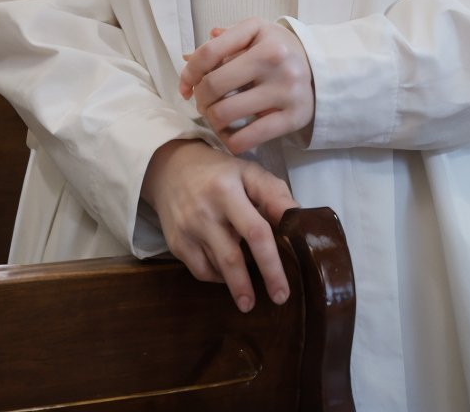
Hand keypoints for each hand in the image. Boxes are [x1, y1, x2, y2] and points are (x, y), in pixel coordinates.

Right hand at [140, 138, 294, 311]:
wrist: (172, 167)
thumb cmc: (220, 173)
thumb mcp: (249, 172)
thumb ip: (274, 194)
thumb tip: (298, 221)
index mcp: (228, 190)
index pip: (255, 231)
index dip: (271, 265)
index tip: (282, 290)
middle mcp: (205, 211)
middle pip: (232, 258)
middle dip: (250, 287)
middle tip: (272, 302)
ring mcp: (187, 229)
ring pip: (217, 269)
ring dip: (236, 282)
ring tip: (248, 292)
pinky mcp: (175, 243)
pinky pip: (201, 271)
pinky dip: (218, 277)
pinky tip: (227, 273)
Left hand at [179, 18, 314, 154]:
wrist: (322, 72)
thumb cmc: (278, 52)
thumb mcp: (254, 35)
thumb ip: (222, 44)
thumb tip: (186, 59)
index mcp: (261, 32)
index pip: (209, 52)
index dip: (188, 73)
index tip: (185, 87)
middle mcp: (275, 58)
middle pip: (214, 85)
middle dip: (200, 99)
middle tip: (205, 103)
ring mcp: (286, 89)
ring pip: (225, 114)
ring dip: (213, 120)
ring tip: (217, 118)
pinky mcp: (293, 117)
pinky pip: (247, 138)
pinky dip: (231, 140)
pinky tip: (232, 133)